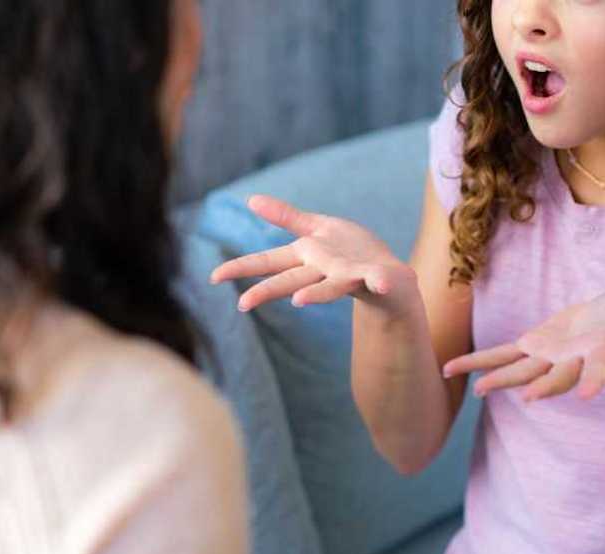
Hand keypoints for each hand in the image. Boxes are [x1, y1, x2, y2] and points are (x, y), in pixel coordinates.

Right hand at [209, 195, 414, 312]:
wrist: (390, 274)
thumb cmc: (350, 252)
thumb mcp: (317, 229)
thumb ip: (285, 216)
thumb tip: (250, 200)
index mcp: (307, 256)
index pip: (269, 262)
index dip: (242, 268)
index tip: (213, 277)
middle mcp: (323, 270)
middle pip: (291, 279)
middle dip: (268, 290)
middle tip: (242, 304)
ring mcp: (349, 276)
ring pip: (330, 285)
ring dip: (316, 293)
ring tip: (300, 301)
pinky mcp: (376, 277)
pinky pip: (378, 279)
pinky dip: (379, 282)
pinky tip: (380, 283)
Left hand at [442, 289, 604, 400]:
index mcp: (598, 353)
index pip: (597, 367)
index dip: (593, 378)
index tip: (588, 394)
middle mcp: (570, 362)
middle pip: (555, 376)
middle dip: (542, 386)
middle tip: (527, 399)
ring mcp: (548, 357)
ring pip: (519, 370)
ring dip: (498, 378)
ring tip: (477, 388)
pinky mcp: (532, 346)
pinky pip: (500, 354)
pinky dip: (477, 362)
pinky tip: (448, 368)